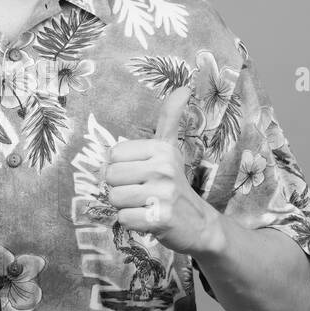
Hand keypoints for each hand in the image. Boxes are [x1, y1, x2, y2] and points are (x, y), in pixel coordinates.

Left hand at [104, 85, 221, 255]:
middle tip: (142, 191)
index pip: (114, 154)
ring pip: (114, 198)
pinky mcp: (160, 218)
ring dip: (125, 206)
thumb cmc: (175, 183)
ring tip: (144, 204)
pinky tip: (148, 218)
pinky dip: (132, 222)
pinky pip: (123, 218)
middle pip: (110, 176)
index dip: (121, 167)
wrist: (199, 223)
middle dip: (120, 188)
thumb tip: (184, 87)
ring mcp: (163, 194)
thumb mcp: (171, 148)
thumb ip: (170, 118)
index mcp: (162, 148)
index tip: (140, 174)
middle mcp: (163, 168)